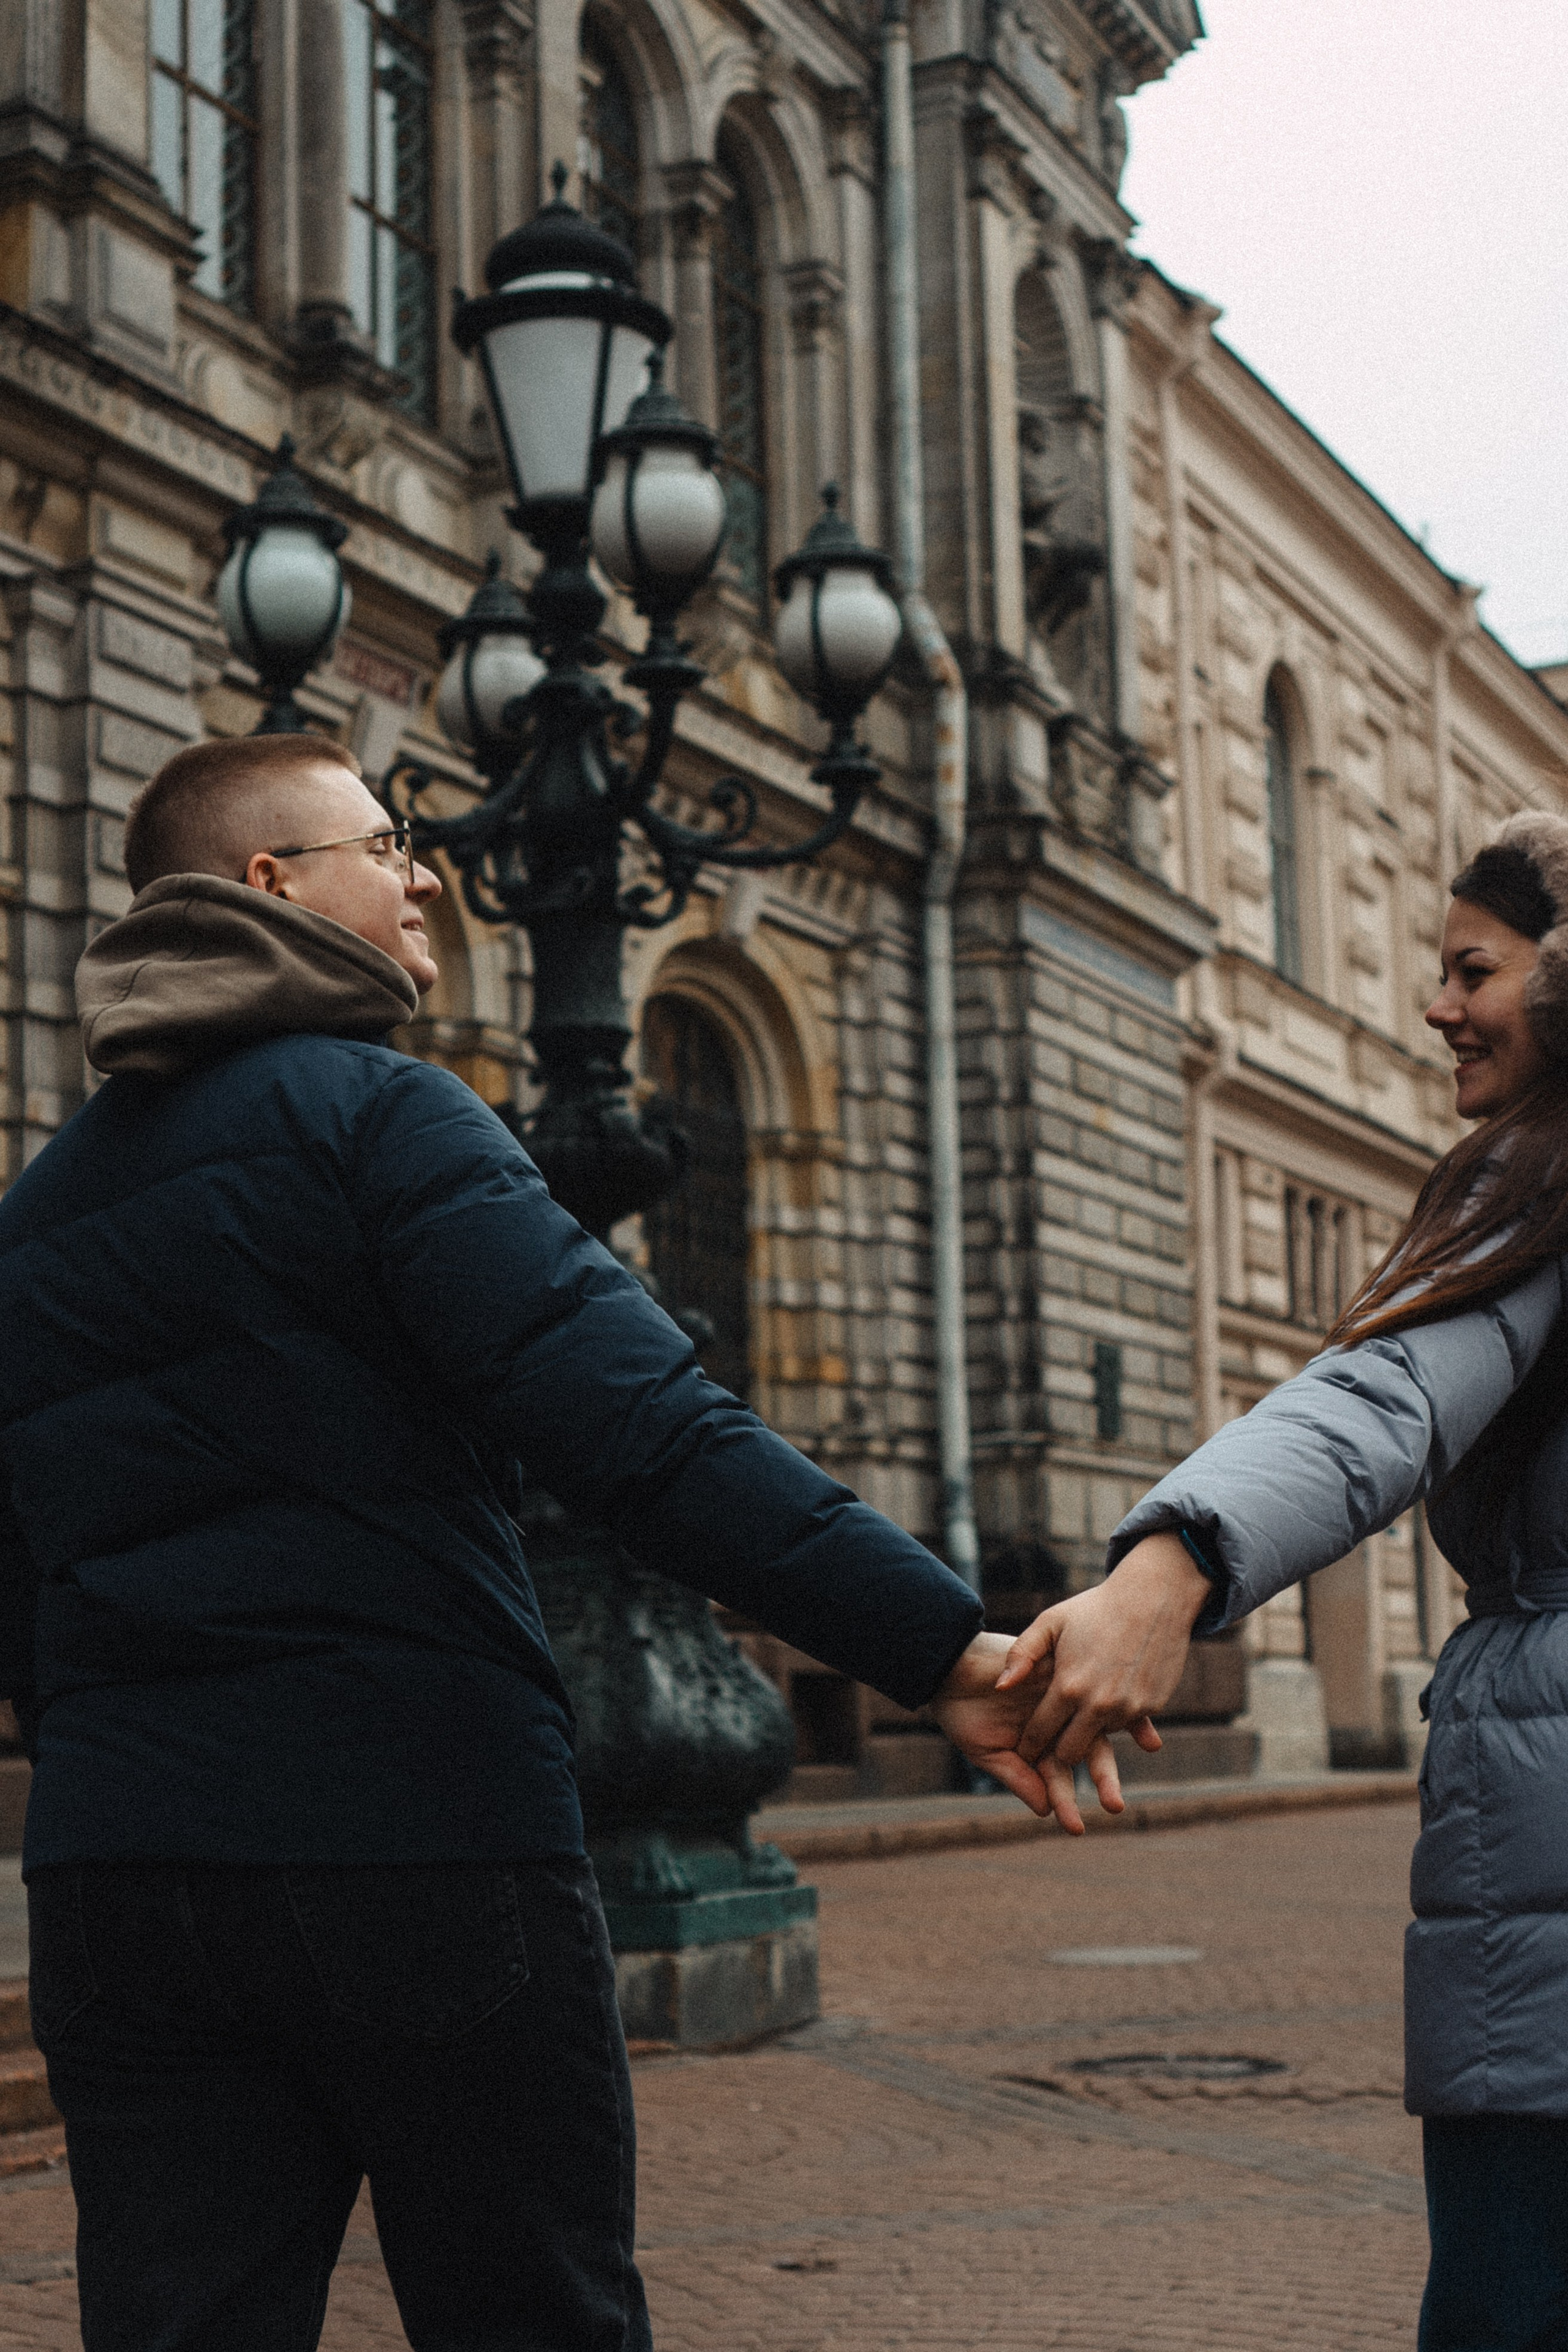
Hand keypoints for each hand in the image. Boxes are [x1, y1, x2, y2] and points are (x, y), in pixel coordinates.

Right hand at [931, 1631, 1134, 1835]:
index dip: (1066, 1802)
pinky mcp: (1059, 1670)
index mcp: (1041, 1745)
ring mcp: (1060, 1696)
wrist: (946, 1668)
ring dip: (1105, 1747)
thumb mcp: (987, 1753)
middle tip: (1115, 1806)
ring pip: (1091, 1723)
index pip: (1060, 1777)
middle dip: (1103, 1779)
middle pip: (1088, 1752)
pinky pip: (1084, 1687)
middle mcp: (1058, 1722)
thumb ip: (1019, 1777)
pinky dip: (1104, 1704)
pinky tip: (1117, 1719)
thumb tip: (1047, 1810)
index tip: (1075, 1829)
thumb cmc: (961, 1712)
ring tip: (1115, 1769)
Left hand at [995, 1532, 1211, 1769]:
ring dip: (1090, 1729)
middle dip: (1057, 1750)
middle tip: (1052, 1738)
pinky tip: (1112, 1688)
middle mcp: (1099, 1705)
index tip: (1023, 1749)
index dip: (1029, 1745)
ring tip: (1083, 1708)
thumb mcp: (1051, 1622)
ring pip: (1100, 1738)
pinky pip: (1127, 1723)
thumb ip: (1021, 1655)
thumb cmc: (1094, 1608)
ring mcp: (1129, 1708)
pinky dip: (1117, 1714)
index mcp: (1068, 1687)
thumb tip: (1001, 1688)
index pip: (1040, 1734)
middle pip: (1070, 1752)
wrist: (1153, 1597)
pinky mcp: (1153, 1706)